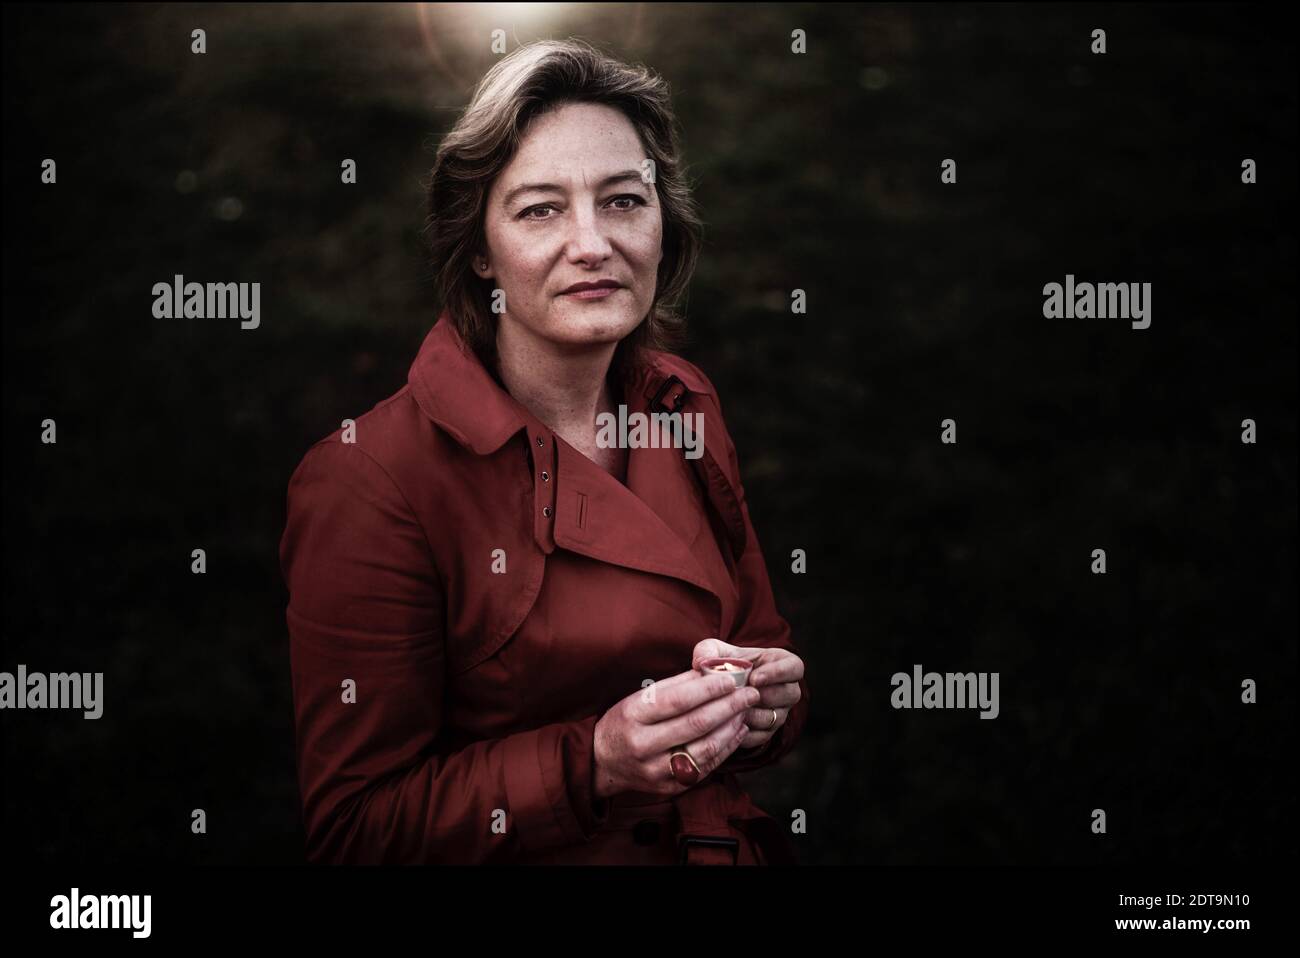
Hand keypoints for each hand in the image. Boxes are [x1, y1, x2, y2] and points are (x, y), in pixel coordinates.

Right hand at [593, 668, 762, 799]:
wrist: (603, 762)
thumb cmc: (626, 721)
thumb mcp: (640, 697)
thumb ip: (677, 684)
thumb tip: (713, 669)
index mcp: (633, 715)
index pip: (677, 701)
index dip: (708, 689)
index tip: (732, 679)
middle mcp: (643, 745)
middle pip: (695, 724)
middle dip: (728, 706)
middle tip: (750, 693)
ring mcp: (656, 769)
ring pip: (705, 748)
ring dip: (731, 727)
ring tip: (745, 710)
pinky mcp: (669, 786)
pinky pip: (706, 767)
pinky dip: (726, 747)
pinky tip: (737, 730)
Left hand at [692, 638, 803, 750]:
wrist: (721, 691)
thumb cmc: (724, 664)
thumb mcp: (715, 651)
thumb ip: (707, 650)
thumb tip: (700, 661)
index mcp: (783, 663)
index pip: (795, 667)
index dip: (778, 673)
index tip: (755, 678)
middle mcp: (787, 689)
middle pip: (788, 694)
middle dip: (764, 695)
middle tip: (740, 695)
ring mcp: (780, 712)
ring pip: (775, 717)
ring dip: (753, 714)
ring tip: (731, 708)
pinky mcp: (768, 732)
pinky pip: (762, 736)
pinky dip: (744, 732)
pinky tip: (727, 725)